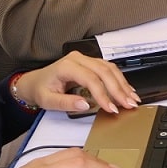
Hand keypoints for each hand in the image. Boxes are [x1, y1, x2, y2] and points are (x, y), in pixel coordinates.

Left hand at [17, 51, 140, 114]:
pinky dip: (119, 80)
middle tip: (128, 104)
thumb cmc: (41, 89)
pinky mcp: (91, 64)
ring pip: (109, 69)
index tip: (111, 108)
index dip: (103, 94)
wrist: (35, 82)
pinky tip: (127, 89)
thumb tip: (85, 105)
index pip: (91, 79)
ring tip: (131, 99)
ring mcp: (85, 60)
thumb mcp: (48, 100)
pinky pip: (108, 69)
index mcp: (67, 66)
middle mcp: (78, 59)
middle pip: (104, 71)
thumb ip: (66, 103)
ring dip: (122, 84)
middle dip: (119, 89)